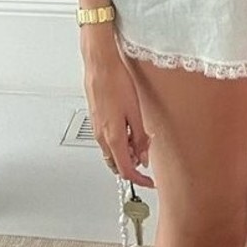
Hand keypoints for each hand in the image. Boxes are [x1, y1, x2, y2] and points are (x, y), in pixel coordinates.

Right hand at [82, 44, 154, 187]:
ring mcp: (97, 128)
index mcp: (113, 137)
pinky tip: (129, 128)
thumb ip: (139, 137)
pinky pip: (108, 140)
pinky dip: (120, 142)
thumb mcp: (135, 111)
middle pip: (117, 164)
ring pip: (112, 152)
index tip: (150, 182)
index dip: (139, 180)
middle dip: (133, 165)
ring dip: (126, 153)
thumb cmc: (117, 82)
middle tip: (147, 154)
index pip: (126, 170)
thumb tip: (143, 156)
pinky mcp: (96, 119)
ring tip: (140, 138)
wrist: (100, 64)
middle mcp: (102, 136)